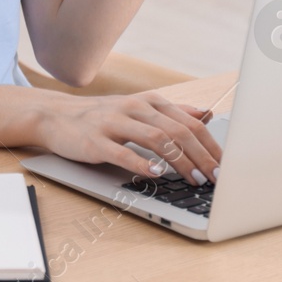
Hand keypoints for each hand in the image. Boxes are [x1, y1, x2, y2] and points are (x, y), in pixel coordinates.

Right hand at [37, 91, 221, 184]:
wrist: (56, 116)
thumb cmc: (101, 116)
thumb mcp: (139, 108)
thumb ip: (172, 112)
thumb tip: (205, 115)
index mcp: (150, 102)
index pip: (191, 123)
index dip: (212, 145)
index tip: (226, 166)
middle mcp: (136, 108)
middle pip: (179, 131)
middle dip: (203, 156)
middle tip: (217, 178)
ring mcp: (115, 123)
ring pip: (157, 139)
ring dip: (181, 161)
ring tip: (195, 179)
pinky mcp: (97, 141)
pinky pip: (123, 152)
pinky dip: (142, 164)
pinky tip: (157, 173)